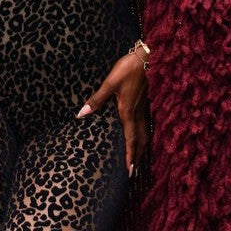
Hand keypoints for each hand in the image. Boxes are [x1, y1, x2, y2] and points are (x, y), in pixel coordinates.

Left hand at [76, 53, 148, 174]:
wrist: (148, 57)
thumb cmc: (128, 69)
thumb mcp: (110, 83)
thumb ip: (96, 100)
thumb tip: (82, 114)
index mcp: (128, 113)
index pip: (130, 140)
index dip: (130, 156)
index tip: (130, 172)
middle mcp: (138, 114)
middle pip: (140, 141)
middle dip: (138, 157)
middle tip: (135, 173)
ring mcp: (144, 109)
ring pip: (145, 134)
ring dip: (142, 148)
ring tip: (139, 160)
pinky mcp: (146, 104)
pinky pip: (146, 125)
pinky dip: (144, 136)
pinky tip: (141, 137)